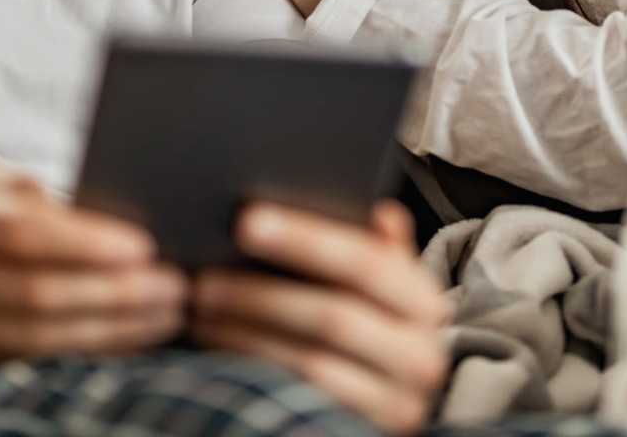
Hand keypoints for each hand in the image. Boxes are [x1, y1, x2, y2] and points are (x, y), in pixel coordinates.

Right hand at [0, 166, 187, 371]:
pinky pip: (36, 362)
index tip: (142, 244)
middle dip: (114, 293)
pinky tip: (134, 336)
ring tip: (167, 311)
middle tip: (174, 283)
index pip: (17, 233)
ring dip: (113, 329)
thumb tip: (97, 209)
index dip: (82, 242)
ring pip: (39, 338)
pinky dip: (91, 349)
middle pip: (35, 294)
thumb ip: (25, 190)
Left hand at [191, 202, 449, 434]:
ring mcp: (396, 405)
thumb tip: (379, 212)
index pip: (366, 261)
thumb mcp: (379, 282)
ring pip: (310, 362)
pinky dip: (252, 369)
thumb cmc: (367, 320)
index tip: (245, 221)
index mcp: (424, 302)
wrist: (378, 401)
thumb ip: (377, 248)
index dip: (305, 239)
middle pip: (334, 316)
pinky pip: (298, 400)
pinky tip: (217, 347)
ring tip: (202, 308)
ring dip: (245, 333)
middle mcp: (422, 356)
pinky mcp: (358, 433)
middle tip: (205, 279)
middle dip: (261, 293)